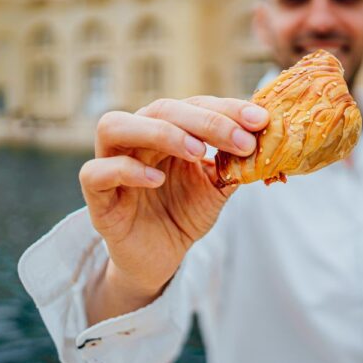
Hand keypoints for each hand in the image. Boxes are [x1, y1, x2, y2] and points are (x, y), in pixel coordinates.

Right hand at [79, 96, 268, 320]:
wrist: (160, 257)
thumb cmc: (185, 212)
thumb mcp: (217, 186)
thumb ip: (234, 163)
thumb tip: (266, 140)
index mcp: (168, 129)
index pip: (195, 105)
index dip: (228, 109)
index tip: (261, 121)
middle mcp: (137, 138)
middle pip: (161, 109)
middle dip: (206, 121)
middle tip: (242, 140)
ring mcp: (111, 163)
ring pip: (115, 126)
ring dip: (161, 133)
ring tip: (198, 152)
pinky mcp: (98, 198)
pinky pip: (96, 172)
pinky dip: (126, 170)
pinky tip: (157, 179)